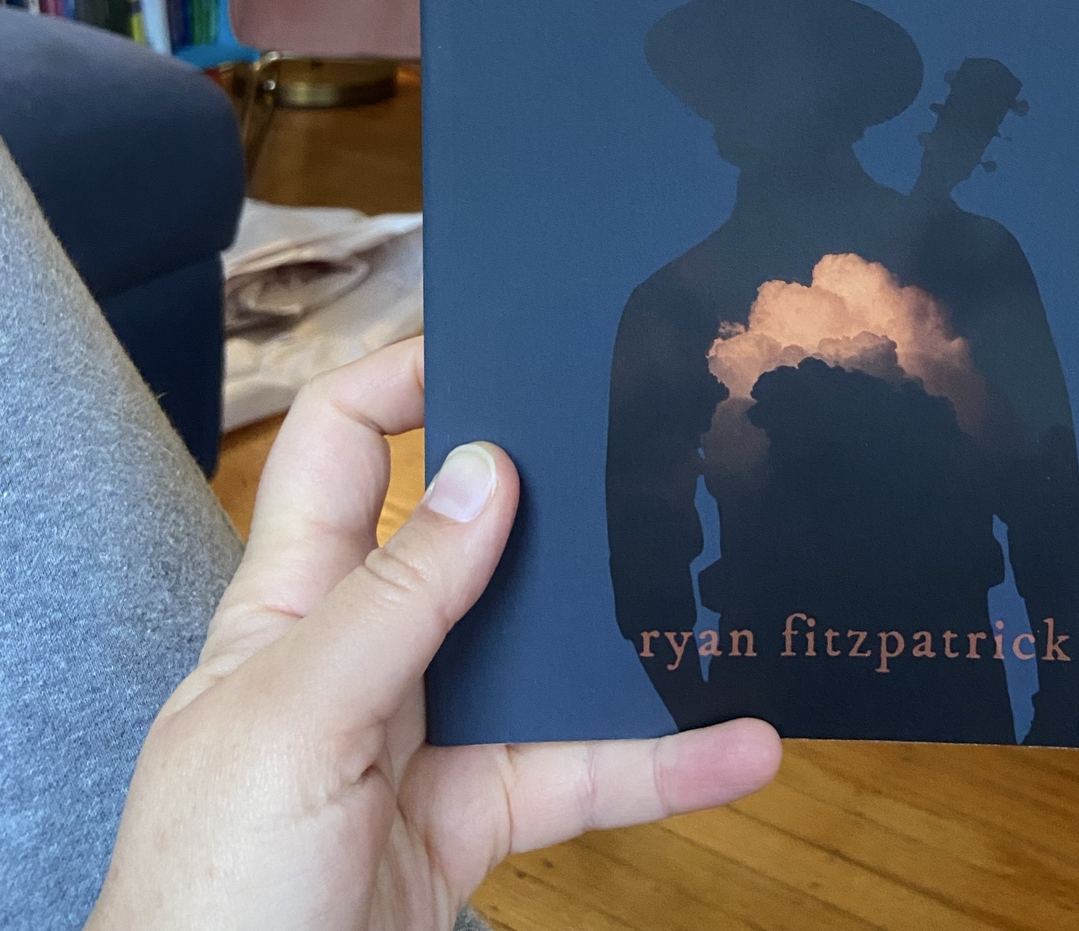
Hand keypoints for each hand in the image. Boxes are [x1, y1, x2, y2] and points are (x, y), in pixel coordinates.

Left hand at [87, 340, 779, 930]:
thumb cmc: (208, 887)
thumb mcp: (293, 722)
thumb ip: (395, 600)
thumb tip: (487, 469)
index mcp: (292, 601)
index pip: (343, 444)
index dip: (410, 376)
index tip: (508, 336)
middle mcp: (365, 652)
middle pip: (471, 536)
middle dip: (558, 493)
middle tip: (652, 438)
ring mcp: (426, 736)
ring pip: (549, 660)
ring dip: (635, 640)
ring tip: (731, 598)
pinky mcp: (476, 820)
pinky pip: (583, 775)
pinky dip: (664, 766)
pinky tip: (738, 750)